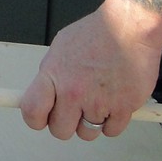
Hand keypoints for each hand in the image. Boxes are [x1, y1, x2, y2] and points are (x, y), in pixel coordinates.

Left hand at [19, 0, 161, 140]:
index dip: (36, 120)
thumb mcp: (61, 47)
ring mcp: (98, 102)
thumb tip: (43, 93)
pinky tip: (114, 103)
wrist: (128, 27)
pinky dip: (113, 122)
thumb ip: (51, 73)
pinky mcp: (123, 108)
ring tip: (97, 101)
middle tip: (75, 110)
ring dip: (91, 123)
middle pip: (60, 130)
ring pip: (87, 133)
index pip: (32, 112)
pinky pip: (112, 131)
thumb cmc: (97, 33)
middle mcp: (73, 92)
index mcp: (53, 75)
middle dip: (67, 123)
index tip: (43, 117)